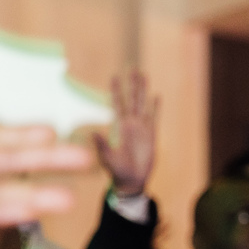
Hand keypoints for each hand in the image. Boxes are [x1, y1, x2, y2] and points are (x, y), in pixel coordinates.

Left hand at [94, 69, 157, 196]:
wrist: (132, 180)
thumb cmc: (116, 171)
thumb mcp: (107, 158)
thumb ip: (101, 145)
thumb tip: (93, 133)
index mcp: (119, 127)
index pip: (117, 104)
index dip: (116, 91)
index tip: (114, 76)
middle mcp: (130, 124)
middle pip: (132, 99)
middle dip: (132, 84)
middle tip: (132, 68)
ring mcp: (142, 129)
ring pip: (143, 105)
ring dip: (143, 91)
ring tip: (144, 75)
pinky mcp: (152, 135)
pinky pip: (154, 118)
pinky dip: (155, 107)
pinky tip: (156, 96)